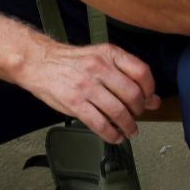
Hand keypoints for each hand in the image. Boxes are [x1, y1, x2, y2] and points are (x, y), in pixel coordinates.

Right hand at [15, 31, 159, 143]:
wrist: (38, 62)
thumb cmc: (70, 62)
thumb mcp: (100, 59)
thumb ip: (126, 76)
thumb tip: (152, 98)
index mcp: (108, 54)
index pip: (141, 72)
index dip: (149, 90)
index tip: (149, 100)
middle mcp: (99, 67)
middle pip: (132, 95)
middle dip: (138, 111)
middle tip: (136, 117)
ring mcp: (85, 85)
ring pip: (118, 112)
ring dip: (128, 126)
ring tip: (129, 130)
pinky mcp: (74, 102)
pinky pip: (100, 123)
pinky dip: (111, 134)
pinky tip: (114, 135)